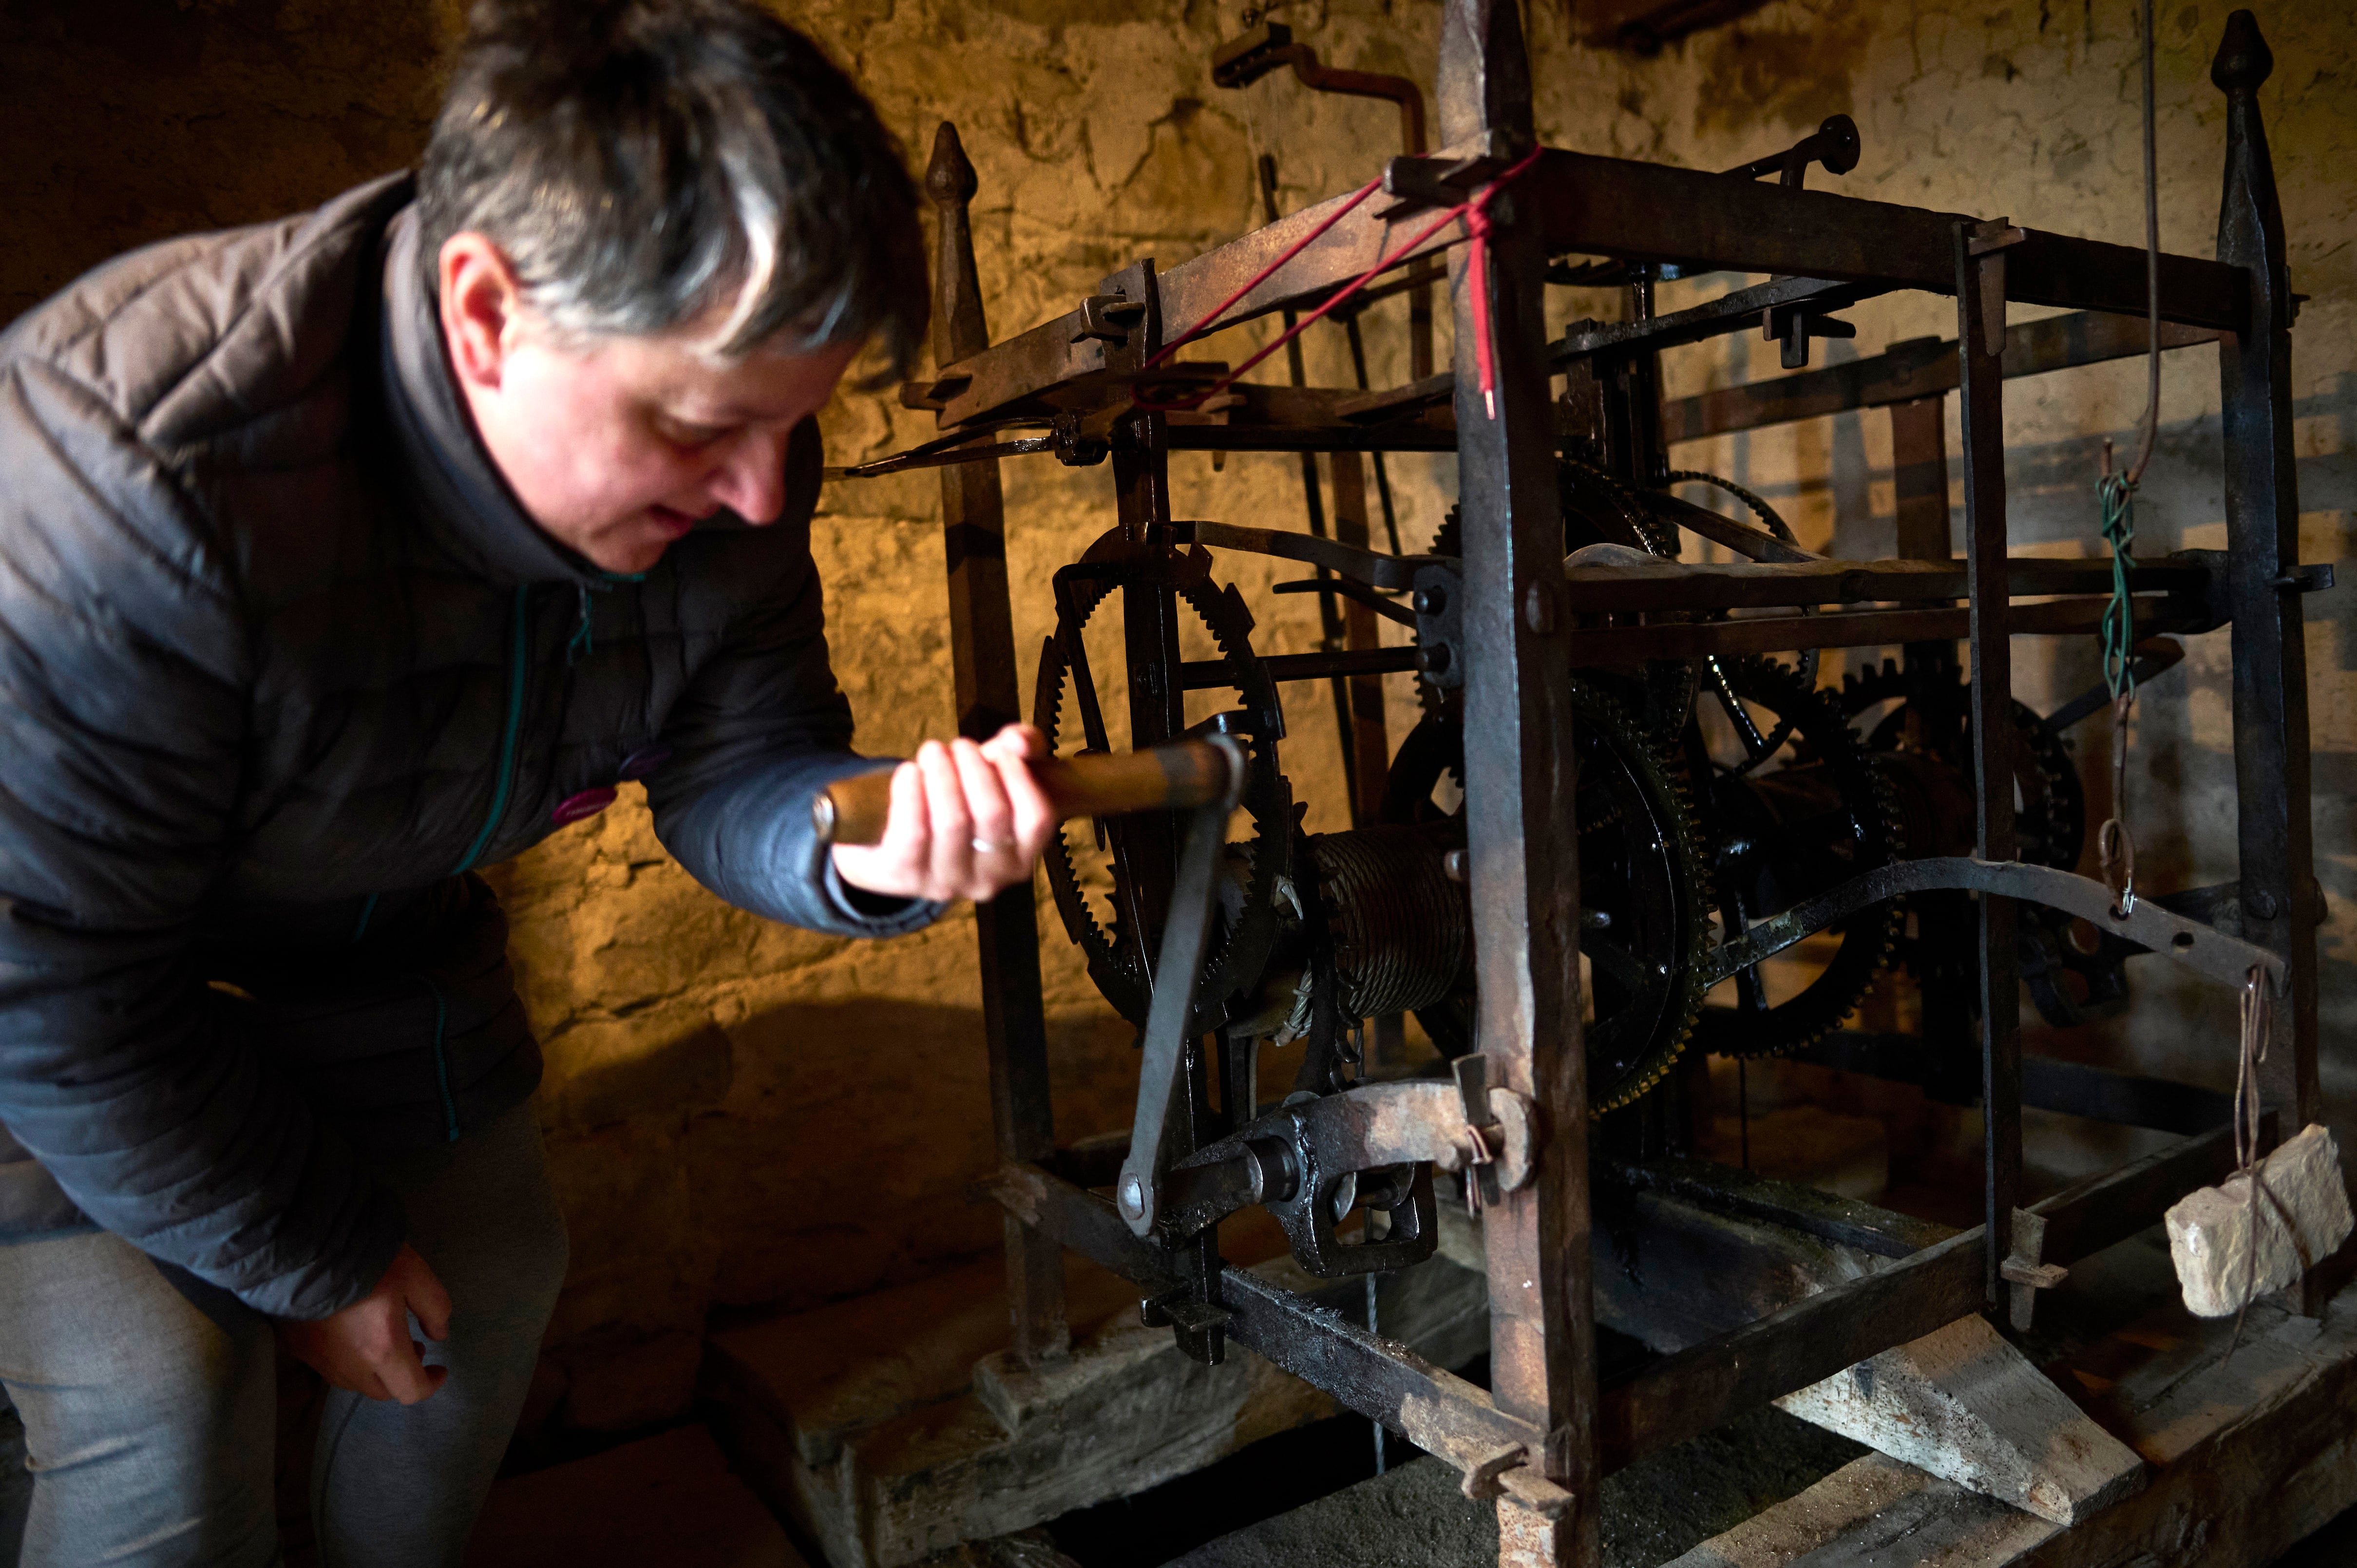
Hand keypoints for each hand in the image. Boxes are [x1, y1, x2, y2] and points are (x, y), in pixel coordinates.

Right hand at [281, 1244, 451, 1404]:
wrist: (303, 1247)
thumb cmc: (366, 1259)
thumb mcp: (415, 1275)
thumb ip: (435, 1308)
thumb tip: (439, 1334)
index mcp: (382, 1348)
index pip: (411, 1390)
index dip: (431, 1384)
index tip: (440, 1369)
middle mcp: (349, 1365)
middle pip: (382, 1392)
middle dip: (403, 1377)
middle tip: (413, 1348)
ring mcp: (318, 1360)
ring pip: (354, 1383)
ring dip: (376, 1371)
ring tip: (385, 1339)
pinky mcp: (298, 1349)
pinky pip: (329, 1368)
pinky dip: (350, 1361)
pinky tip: (354, 1336)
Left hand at [830, 725, 1055, 902]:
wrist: (902, 835)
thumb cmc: (964, 797)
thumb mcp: (999, 771)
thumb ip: (1021, 746)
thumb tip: (1018, 742)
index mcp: (1022, 856)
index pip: (1036, 819)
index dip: (1018, 777)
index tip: (999, 749)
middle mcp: (991, 879)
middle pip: (992, 815)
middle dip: (974, 768)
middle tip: (960, 745)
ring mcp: (949, 883)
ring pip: (952, 823)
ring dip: (942, 775)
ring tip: (933, 751)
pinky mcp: (908, 877)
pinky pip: (912, 834)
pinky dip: (910, 794)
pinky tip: (909, 771)